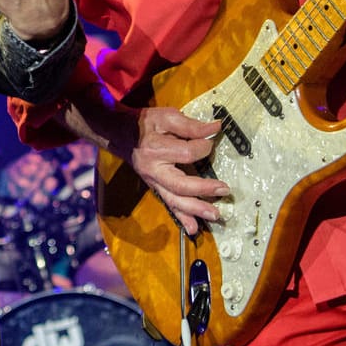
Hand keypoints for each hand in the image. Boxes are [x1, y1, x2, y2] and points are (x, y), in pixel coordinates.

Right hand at [121, 105, 228, 234]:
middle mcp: (154, 170)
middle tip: (224, 190)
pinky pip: (169, 205)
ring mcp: (154, 182)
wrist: (120, 134)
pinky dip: (182, 218)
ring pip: (175, 200)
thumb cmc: (145, 124)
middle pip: (180, 185)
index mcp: (156, 149)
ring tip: (215, 215)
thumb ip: (191, 125)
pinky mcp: (156, 188)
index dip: (203, 147)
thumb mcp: (166, 117)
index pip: (186, 153)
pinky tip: (193, 228)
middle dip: (204, 189)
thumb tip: (216, 128)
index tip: (212, 140)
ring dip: (196, 210)